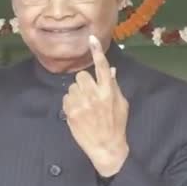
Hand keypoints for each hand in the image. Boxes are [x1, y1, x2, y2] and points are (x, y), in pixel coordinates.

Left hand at [62, 35, 129, 176]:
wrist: (106, 147)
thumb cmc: (116, 125)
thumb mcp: (121, 104)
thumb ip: (114, 86)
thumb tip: (111, 70)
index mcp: (109, 91)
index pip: (102, 67)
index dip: (97, 52)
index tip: (91, 38)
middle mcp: (95, 95)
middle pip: (81, 76)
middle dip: (83, 83)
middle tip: (89, 95)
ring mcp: (81, 103)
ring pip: (72, 88)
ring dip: (76, 94)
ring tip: (85, 107)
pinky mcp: (71, 112)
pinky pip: (65, 98)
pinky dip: (70, 103)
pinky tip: (78, 113)